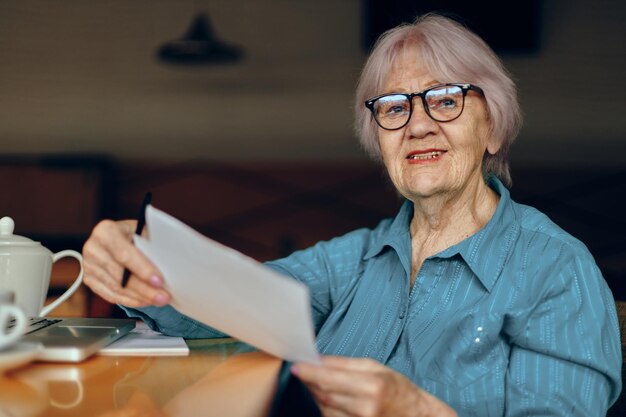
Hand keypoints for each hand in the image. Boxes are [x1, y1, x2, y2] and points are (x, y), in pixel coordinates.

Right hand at [82, 219, 170, 307]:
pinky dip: (130, 300)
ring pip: (116, 288)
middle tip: (163, 296)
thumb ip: (152, 246)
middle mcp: (93, 248)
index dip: (142, 269)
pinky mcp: (89, 280)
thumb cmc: (134, 234)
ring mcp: (89, 265)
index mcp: (106, 231)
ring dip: (140, 297)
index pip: (124, 254)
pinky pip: (110, 295)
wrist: (119, 237)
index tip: (159, 281)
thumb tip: (168, 264)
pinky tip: (144, 301)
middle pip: (120, 275)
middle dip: (144, 288)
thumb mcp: (144, 232)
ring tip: (157, 300)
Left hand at [292, 356, 456, 416]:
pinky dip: (324, 408)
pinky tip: (326, 399)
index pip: (329, 379)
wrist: (417, 416)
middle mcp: (365, 407)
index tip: (295, 366)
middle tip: (301, 371)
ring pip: (324, 409)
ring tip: (315, 384)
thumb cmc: (398, 389)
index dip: (309, 372)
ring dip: (315, 396)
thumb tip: (317, 358)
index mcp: (372, 386)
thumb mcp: (375, 367)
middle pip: (324, 395)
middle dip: (309, 382)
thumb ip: (344, 363)